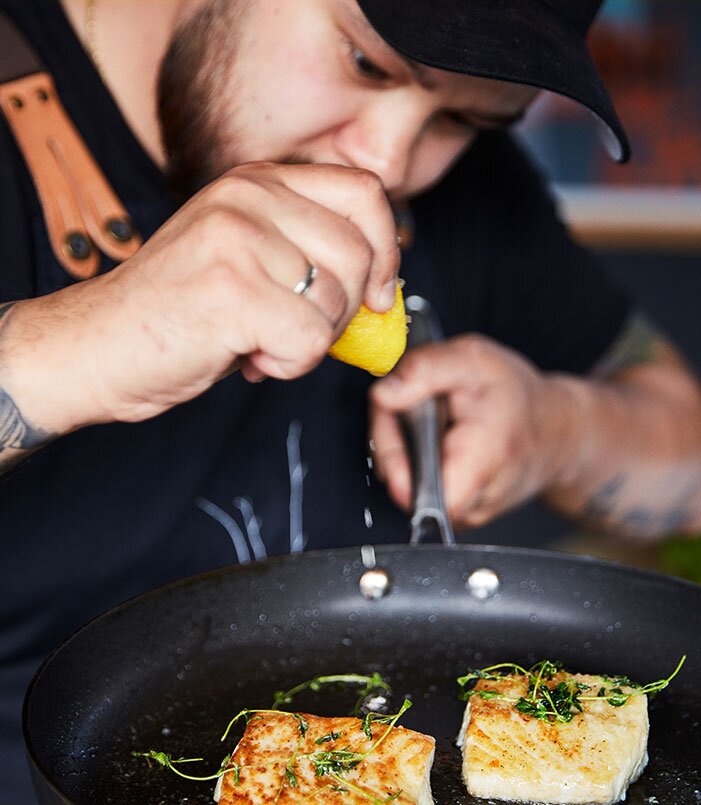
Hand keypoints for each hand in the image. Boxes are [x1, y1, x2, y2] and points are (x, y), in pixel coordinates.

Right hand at [6, 162, 399, 430]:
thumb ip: (309, 258)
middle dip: (343, 312)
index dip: (387, 247)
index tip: (376, 292)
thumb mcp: (248, 261)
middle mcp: (248, 198)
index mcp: (257, 182)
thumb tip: (381, 294)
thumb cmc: (178, 312)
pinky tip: (252, 358)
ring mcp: (237, 239)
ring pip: (336, 302)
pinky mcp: (230, 289)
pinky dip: (290, 365)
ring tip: (261, 342)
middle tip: (298, 332)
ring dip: (309, 342)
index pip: (364, 192)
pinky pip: (308, 340)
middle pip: (358, 252)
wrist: (98, 346)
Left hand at [369, 335, 576, 527]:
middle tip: (406, 405)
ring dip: (401, 452)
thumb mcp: (474, 360)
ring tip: (426, 420)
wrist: (554, 429)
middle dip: (391, 443)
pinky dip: (416, 464)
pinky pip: (420, 493)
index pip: (421, 494)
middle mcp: (475, 501)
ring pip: (408, 490)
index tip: (394, 418)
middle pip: (404, 488)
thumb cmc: (516, 397)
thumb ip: (425, 370)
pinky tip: (431, 440)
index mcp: (482, 462)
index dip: (394, 458)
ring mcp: (467, 514)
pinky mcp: (459, 516)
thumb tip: (384, 393)